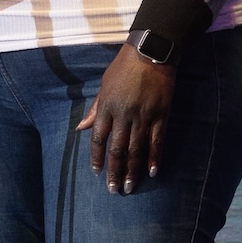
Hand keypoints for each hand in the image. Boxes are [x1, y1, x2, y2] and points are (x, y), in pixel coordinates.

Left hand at [77, 43, 176, 193]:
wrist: (151, 52)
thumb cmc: (124, 67)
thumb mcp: (104, 85)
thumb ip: (95, 109)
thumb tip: (80, 128)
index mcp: (107, 107)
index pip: (99, 139)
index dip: (97, 158)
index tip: (97, 173)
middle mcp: (123, 115)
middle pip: (117, 149)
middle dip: (114, 171)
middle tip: (114, 190)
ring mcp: (143, 116)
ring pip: (136, 149)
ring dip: (132, 171)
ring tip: (129, 187)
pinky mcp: (160, 115)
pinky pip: (157, 141)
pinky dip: (154, 158)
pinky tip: (152, 172)